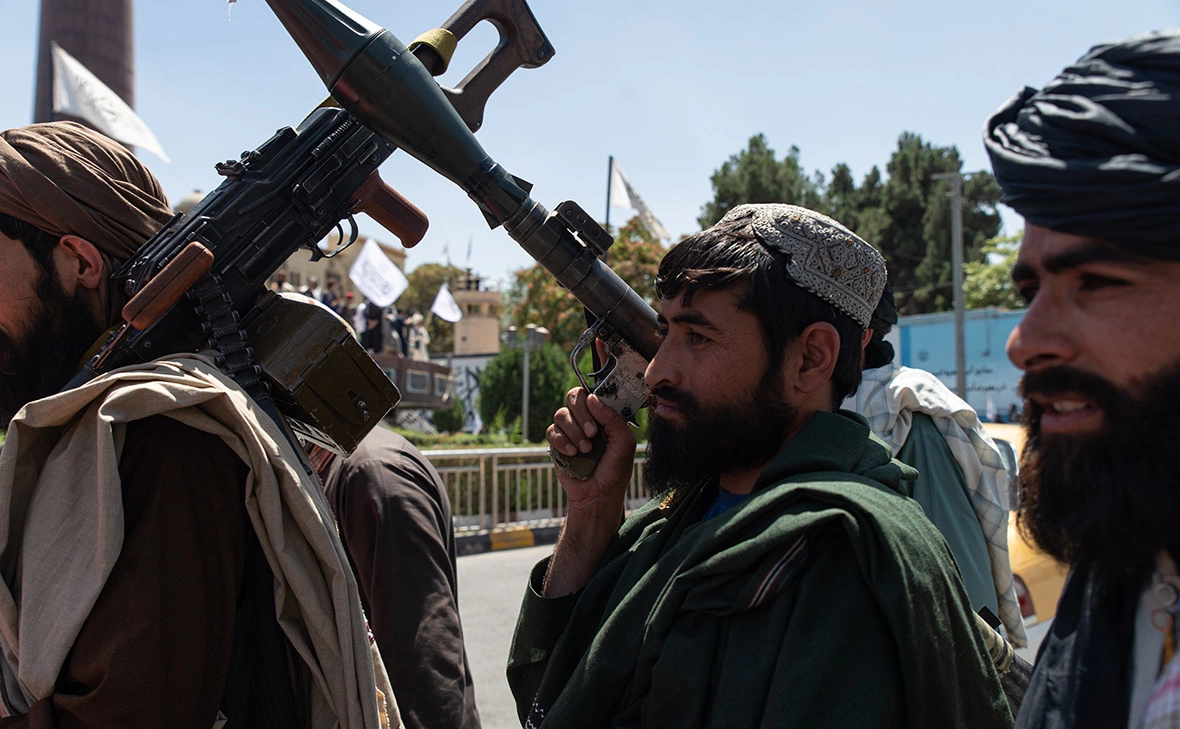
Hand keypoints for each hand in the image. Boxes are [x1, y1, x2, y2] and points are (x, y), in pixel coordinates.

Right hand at [543, 386, 637, 596]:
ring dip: (574, 430)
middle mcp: (586, 419)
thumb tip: (593, 398)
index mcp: (603, 415)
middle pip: (574, 396)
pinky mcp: (556, 443)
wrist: (597, 495)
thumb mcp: (623, 443)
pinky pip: (551, 431)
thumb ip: (613, 419)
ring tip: (585, 449)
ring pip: (561, 413)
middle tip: (593, 433)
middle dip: (582, 413)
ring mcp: (570, 430)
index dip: (594, 397)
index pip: (594, 392)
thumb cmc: (615, 470)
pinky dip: (562, 441)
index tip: (598, 411)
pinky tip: (572, 453)